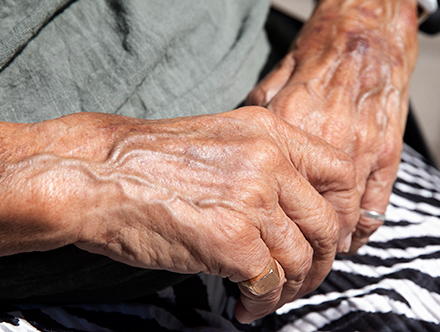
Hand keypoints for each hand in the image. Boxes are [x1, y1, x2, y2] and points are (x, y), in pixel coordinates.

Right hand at [31, 107, 358, 322]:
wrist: (95, 175)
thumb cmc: (147, 163)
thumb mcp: (218, 141)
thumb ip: (264, 163)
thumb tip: (295, 211)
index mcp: (270, 132)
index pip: (342, 173)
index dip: (344, 214)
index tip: (328, 240)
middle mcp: (268, 161)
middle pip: (328, 225)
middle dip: (319, 264)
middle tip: (296, 283)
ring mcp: (252, 199)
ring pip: (302, 260)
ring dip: (288, 291)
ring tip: (263, 300)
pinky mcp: (232, 239)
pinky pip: (269, 284)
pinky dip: (261, 304)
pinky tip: (242, 306)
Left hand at [247, 0, 419, 252]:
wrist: (367, 29)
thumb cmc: (314, 57)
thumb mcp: (272, 82)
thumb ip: (256, 123)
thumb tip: (234, 165)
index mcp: (292, 119)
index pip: (274, 187)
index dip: (265, 221)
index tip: (255, 241)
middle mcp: (328, 136)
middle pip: (310, 213)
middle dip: (296, 247)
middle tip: (283, 265)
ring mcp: (363, 147)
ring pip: (344, 218)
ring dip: (326, 245)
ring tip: (310, 260)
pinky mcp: (389, 152)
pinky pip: (375, 206)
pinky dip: (361, 231)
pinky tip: (346, 241)